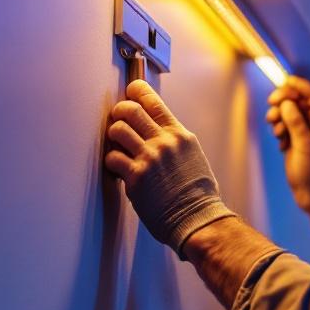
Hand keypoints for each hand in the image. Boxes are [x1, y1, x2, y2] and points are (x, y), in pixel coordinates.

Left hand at [105, 80, 235, 256]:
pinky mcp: (136, 177)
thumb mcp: (193, 156)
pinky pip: (112, 158)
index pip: (153, 102)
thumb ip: (174, 141)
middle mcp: (164, 142)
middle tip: (118, 119)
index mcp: (179, 135)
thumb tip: (157, 131)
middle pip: (131, 110)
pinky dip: (112, 161)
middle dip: (119, 111)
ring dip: (113, 135)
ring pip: (118, 130)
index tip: (130, 91)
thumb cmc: (197, 194)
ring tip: (118, 145)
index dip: (137, 91)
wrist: (197, 218)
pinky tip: (118, 168)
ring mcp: (149, 158)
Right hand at [265, 76, 309, 211]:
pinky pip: (285, 121)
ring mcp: (308, 126)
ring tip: (277, 132)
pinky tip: (281, 144)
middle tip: (271, 107)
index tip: (282, 83)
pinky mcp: (298, 134)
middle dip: (283, 101)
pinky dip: (280, 128)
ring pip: (289, 109)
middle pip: (298, 97)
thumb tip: (286, 103)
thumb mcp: (304, 146)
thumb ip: (296, 123)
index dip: (298, 85)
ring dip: (279, 117)